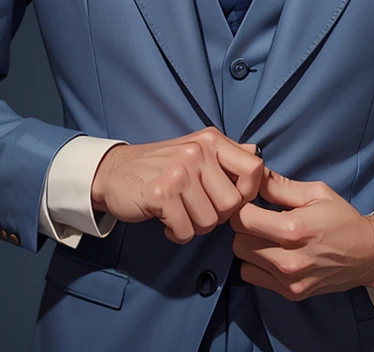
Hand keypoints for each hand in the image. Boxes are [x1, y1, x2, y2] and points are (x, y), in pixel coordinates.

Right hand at [90, 127, 263, 243]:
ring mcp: (178, 171)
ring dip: (195, 225)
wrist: (114, 172)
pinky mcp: (160, 194)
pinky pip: (186, 231)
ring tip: (179, 212)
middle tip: (196, 208)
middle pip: (233, 204)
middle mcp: (197, 151)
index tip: (229, 200)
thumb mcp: (198, 150)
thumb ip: (228, 155)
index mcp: (211, 140)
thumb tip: (259, 156)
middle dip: (217, 215)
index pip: (254, 168)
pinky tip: (166, 220)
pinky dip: (176, 233)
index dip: (248, 192)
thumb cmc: (162, 166)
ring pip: (210, 221)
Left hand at [230, 168, 373, 300]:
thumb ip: (280, 185)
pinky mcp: (290, 294)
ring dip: (248, 245)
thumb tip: (253, 175)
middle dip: (242, 226)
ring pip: (242, 260)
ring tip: (263, 234)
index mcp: (294, 229)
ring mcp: (289, 281)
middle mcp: (288, 260)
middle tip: (256, 216)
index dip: (241, 206)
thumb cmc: (342, 218)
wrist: (367, 254)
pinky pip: (252, 277)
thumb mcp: (316, 192)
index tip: (248, 200)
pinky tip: (269, 251)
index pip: (243, 219)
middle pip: (238, 241)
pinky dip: (254, 263)